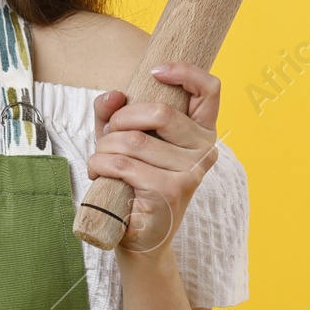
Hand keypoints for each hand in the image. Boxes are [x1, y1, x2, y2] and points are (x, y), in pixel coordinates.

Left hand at [88, 62, 221, 254]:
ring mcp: (190, 173)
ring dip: (103, 148)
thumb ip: (114, 112)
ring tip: (100, 160)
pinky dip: (99, 165)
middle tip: (108, 137)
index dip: (185, 72)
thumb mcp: (122, 139)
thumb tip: (114, 95)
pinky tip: (99, 174)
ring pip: (133, 140)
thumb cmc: (132, 182)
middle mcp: (204, 151)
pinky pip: (122, 164)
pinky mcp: (169, 192)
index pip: (210, 89)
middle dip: (120, 121)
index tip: (155, 71)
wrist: (139, 237)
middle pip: (159, 112)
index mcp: (201, 132)